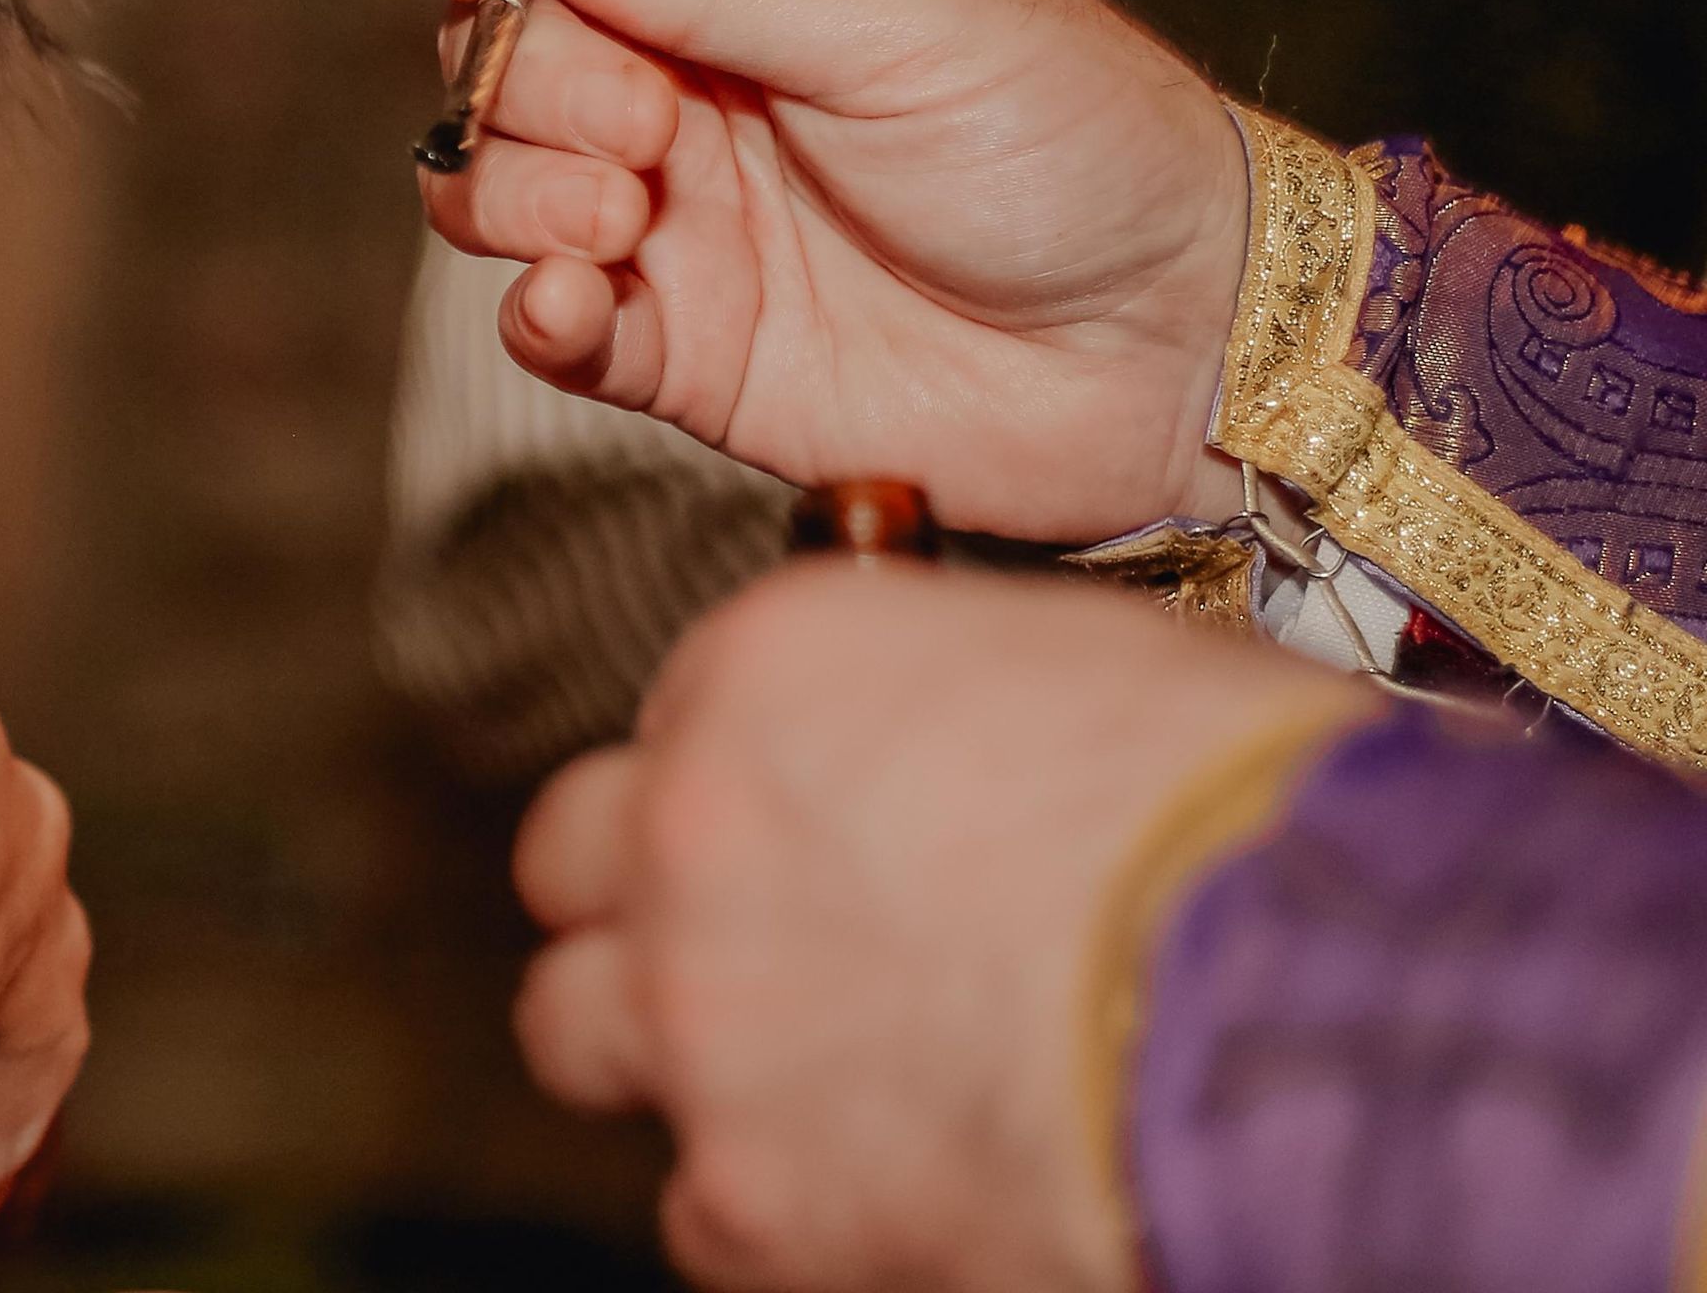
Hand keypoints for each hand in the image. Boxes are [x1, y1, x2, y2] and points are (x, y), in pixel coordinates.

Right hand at [406, 0, 1253, 539]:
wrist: (1175, 348)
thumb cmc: (1081, 144)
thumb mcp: (904, 19)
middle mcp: (683, 82)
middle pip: (498, 48)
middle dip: (532, 78)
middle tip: (651, 127)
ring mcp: (673, 218)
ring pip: (486, 184)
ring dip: (516, 194)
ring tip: (626, 220)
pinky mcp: (681, 349)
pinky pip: (543, 327)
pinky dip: (529, 313)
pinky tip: (578, 304)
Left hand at [513, 562, 1371, 1289]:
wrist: (1302, 1007)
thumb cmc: (1249, 819)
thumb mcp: (1079, 668)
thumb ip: (937, 702)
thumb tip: (939, 744)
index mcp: (767, 670)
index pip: (671, 722)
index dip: (740, 785)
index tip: (798, 827)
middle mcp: (690, 829)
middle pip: (572, 866)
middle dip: (642, 904)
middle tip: (743, 945)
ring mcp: (698, 1016)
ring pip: (577, 1030)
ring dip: (671, 1052)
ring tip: (802, 1079)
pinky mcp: (745, 1194)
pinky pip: (697, 1206)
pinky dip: (774, 1208)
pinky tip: (891, 1188)